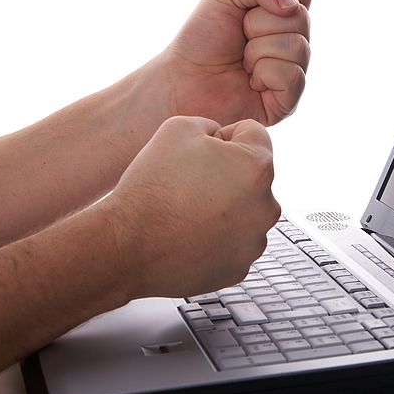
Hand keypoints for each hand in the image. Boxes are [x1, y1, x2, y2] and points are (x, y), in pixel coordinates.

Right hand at [100, 116, 280, 297]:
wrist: (127, 246)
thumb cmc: (152, 188)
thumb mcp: (178, 128)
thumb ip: (212, 126)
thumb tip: (221, 138)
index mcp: (258, 167)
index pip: (253, 134)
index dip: (224, 136)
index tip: (199, 154)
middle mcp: (266, 207)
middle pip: (253, 176)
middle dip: (227, 174)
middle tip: (189, 184)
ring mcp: (255, 241)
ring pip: (245, 211)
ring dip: (225, 207)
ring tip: (187, 212)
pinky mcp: (240, 267)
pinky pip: (234, 242)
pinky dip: (216, 238)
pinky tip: (189, 235)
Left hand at [157, 0, 311, 126]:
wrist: (182, 81)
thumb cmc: (203, 38)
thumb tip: (291, 5)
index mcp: (283, 14)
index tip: (248, 8)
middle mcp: (294, 41)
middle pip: (300, 17)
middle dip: (258, 24)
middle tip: (240, 38)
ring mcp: (294, 70)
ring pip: (297, 46)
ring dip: (258, 51)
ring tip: (243, 63)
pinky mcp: (289, 100)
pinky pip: (292, 75)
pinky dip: (264, 74)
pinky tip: (251, 82)